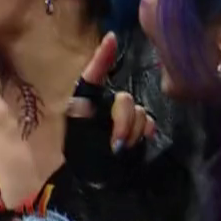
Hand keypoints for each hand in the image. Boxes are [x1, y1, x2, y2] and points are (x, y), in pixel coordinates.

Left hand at [66, 32, 155, 150]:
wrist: (92, 181)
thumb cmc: (78, 153)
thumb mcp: (73, 130)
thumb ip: (79, 112)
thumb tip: (83, 102)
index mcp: (87, 100)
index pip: (94, 75)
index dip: (103, 56)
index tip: (112, 38)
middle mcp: (106, 104)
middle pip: (124, 99)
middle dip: (123, 120)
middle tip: (117, 142)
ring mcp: (124, 118)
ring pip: (139, 113)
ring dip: (131, 131)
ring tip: (121, 148)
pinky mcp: (138, 131)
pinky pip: (148, 124)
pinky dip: (145, 131)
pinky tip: (140, 139)